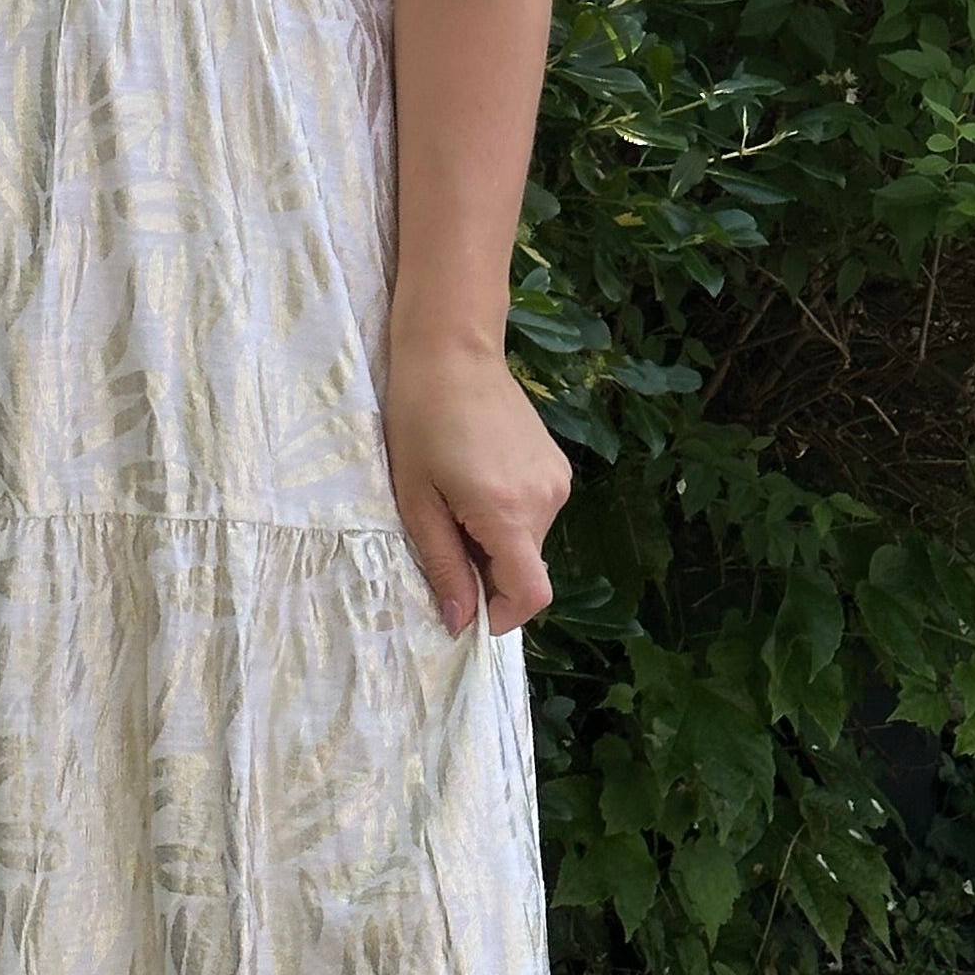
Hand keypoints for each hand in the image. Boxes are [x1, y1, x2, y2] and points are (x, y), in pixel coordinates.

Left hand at [383, 341, 569, 637]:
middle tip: (443, 532)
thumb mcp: (416, 500)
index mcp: (509, 512)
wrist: (453, 351)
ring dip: (495, 541)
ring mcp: (558, 481)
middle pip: (526, 569)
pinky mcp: (558, 466)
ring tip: (456, 498)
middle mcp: (546, 500)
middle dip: (486, 571)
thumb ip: (443, 564)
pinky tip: (475, 480)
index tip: (468, 609)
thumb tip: (459, 622)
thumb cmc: (419, 420)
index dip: (502, 616)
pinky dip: (507, 516)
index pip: (532, 595)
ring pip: (530, 542)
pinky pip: (535, 513)